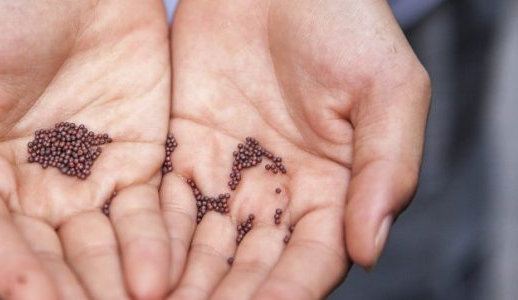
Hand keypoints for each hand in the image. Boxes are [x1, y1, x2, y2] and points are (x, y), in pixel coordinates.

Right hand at [0, 1, 170, 298]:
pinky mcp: (137, 168)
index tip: (27, 296)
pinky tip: (163, 274)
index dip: (6, 267)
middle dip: (66, 290)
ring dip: (113, 282)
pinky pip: (147, 216)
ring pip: (99, 249)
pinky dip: (155, 246)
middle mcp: (28, 191)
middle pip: (45, 257)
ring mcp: (85, 183)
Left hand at [161, 0, 429, 298]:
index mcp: (331, 189)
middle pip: (249, 265)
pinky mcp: (179, 147)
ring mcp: (224, 174)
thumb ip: (386, 168)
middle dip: (224, 297)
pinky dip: (148, 235)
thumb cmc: (345, 19)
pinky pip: (161, 202)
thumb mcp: (387, 89)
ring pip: (200, 246)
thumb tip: (371, 249)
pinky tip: (130, 262)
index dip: (288, 291)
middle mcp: (274, 194)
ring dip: (180, 281)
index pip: (311, 260)